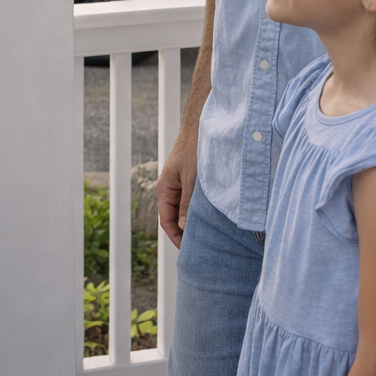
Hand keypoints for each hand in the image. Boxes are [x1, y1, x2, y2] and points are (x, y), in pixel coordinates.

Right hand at [157, 131, 197, 246]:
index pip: (166, 220)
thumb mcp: (191, 179)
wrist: (201, 125)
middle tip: (200, 246)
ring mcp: (181, 183)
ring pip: (184, 208)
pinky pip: (192, 199)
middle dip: (185, 232)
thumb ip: (186, 203)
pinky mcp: (191, 179)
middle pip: (175, 217)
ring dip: (193, 220)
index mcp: (165, 188)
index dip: (176, 237)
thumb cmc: (194, 149)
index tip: (189, 249)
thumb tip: (183, 227)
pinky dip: (198, 209)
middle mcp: (171, 187)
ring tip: (207, 234)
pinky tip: (211, 215)